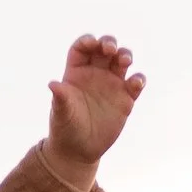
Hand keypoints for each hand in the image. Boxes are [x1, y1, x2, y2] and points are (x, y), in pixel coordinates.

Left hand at [45, 33, 143, 176]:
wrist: (78, 150)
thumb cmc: (65, 128)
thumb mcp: (61, 113)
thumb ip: (60, 97)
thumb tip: (53, 85)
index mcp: (77, 71)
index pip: (83, 48)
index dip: (88, 41)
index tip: (92, 43)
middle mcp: (95, 73)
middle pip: (105, 48)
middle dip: (109, 43)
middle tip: (110, 49)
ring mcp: (112, 84)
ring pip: (122, 61)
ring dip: (126, 55)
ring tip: (125, 60)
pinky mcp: (125, 99)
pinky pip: (135, 84)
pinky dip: (138, 80)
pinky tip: (136, 82)